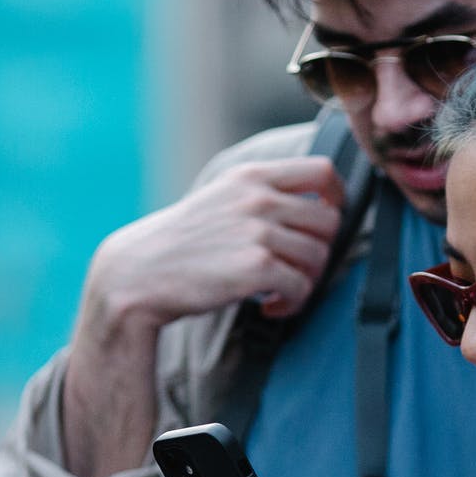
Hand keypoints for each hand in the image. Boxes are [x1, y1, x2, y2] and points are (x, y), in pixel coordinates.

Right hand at [86, 156, 346, 329]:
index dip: (336, 197)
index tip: (324, 220)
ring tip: (279, 291)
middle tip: (295, 268)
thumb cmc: (183, 242)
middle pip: (329, 220)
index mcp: (251, 176)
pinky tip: (269, 306)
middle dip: (319, 249)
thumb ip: (262, 195)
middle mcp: (258, 198)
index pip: (323, 170)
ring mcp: (258, 232)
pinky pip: (302, 287)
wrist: (139, 274)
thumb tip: (319, 206)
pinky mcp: (256, 268)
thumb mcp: (220, 198)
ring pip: (319, 257)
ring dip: (306, 281)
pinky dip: (292, 303)